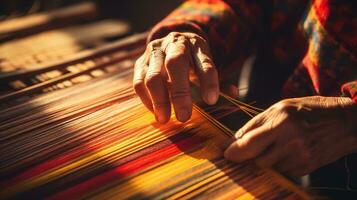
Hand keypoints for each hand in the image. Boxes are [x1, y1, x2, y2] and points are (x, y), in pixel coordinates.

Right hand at [133, 32, 218, 122]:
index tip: (212, 101)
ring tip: (164, 119)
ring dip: (158, 100)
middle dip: (180, 93)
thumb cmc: (193, 59)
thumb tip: (235, 94)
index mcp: (196, 45)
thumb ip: (218, 81)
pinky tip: (155, 111)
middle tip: (184, 118)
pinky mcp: (140, 63)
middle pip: (175, 64)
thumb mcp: (206, 66)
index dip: (209, 81)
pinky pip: (139, 83)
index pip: (205, 62)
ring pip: (153, 76)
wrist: (171, 41)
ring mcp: (154, 52)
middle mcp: (174, 44)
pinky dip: (146, 100)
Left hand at [224, 96, 356, 176]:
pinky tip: (284, 152)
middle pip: (256, 160)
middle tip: (245, 151)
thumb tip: (236, 140)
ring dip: (262, 160)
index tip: (226, 154)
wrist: (345, 122)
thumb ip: (257, 123)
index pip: (250, 143)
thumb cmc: (310, 109)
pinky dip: (277, 164)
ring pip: (268, 168)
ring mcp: (300, 157)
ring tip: (271, 147)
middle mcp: (291, 141)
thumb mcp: (281, 107)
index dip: (234, 151)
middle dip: (247, 157)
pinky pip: (282, 171)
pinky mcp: (306, 168)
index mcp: (282, 122)